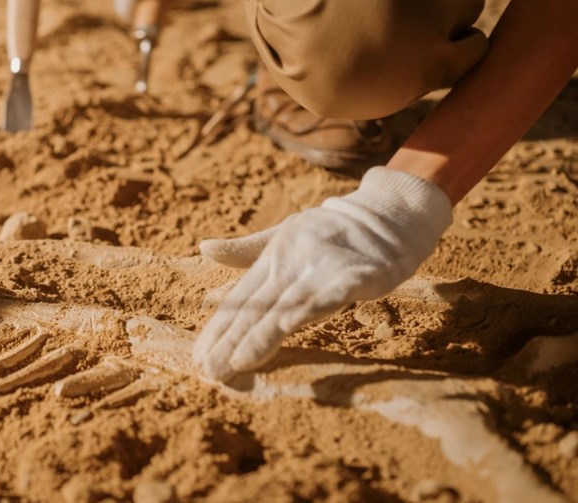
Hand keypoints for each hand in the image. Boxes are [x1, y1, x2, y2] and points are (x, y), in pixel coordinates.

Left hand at [192, 168, 453, 381]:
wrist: (386, 214)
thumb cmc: (331, 230)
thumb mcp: (283, 235)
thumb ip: (246, 250)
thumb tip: (204, 248)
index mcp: (274, 258)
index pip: (241, 299)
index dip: (220, 329)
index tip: (200, 357)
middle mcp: (293, 263)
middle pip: (259, 307)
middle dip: (233, 341)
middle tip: (211, 371)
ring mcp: (324, 267)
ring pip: (289, 305)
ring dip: (264, 334)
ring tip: (240, 360)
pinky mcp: (358, 273)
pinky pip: (334, 292)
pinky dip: (313, 306)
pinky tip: (291, 323)